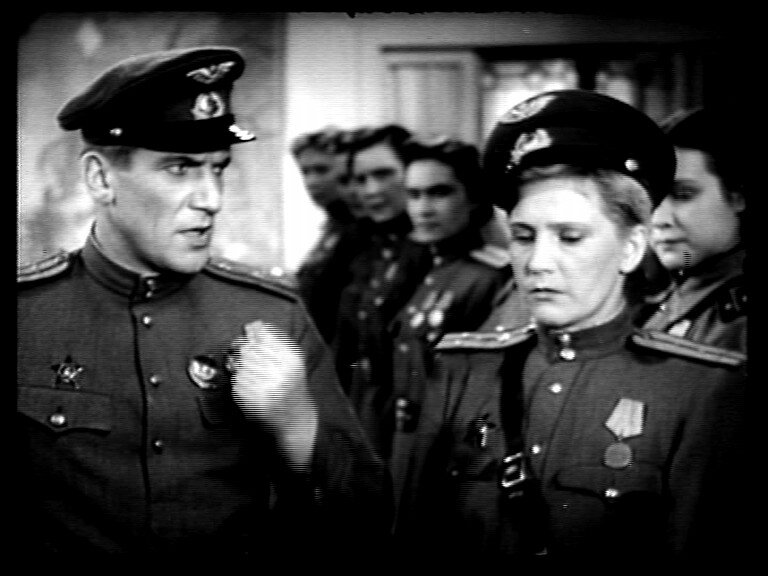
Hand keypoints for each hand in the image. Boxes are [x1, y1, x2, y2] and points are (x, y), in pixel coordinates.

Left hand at [229, 320, 317, 469]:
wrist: (296, 419)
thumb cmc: (292, 385)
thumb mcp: (292, 360)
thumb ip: (275, 340)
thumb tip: (252, 326)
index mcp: (291, 359)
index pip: (262, 334)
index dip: (251, 332)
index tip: (249, 334)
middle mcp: (280, 372)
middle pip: (247, 348)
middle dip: (241, 349)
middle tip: (245, 356)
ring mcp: (265, 386)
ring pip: (238, 364)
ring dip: (238, 366)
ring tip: (249, 372)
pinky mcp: (251, 400)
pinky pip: (235, 381)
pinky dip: (238, 381)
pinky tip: (249, 386)